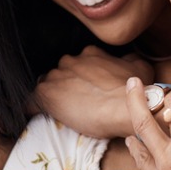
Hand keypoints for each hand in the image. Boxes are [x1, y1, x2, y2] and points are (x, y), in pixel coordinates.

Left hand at [35, 46, 153, 138]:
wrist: (125, 108)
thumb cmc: (134, 90)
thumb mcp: (139, 67)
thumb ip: (129, 60)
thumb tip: (128, 59)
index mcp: (89, 54)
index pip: (78, 64)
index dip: (81, 78)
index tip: (87, 89)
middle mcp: (70, 61)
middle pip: (61, 73)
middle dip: (65, 86)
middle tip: (76, 102)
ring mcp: (56, 77)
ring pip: (46, 85)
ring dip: (52, 96)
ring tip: (60, 111)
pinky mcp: (46, 94)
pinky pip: (31, 101)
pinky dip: (32, 108)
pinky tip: (36, 115)